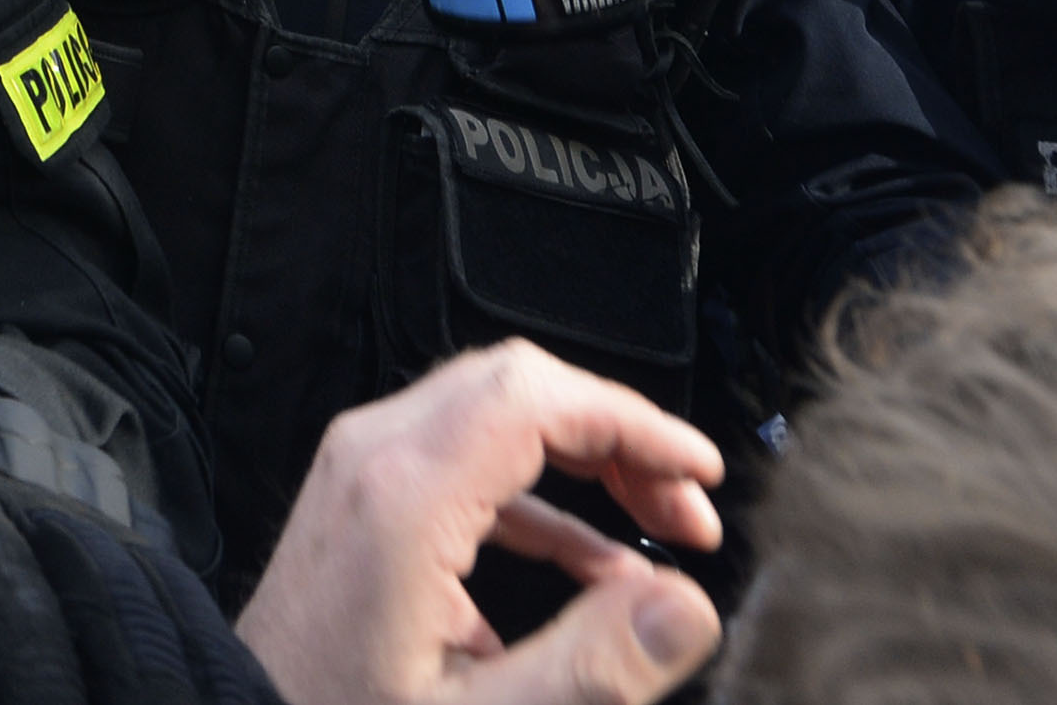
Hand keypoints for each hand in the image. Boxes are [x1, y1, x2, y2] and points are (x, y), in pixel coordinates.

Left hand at [238, 342, 722, 704]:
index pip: (537, 397)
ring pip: (494, 421)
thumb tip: (686, 606)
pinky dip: (537, 504)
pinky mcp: (357, 506)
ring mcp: (357, 476)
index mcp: (401, 497)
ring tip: (660, 540)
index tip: (699, 474)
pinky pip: (463, 470)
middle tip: (687, 512)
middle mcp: (371, 461)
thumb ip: (592, 667)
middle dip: (619, 439)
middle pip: (520, 390)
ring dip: (585, 469)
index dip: (634, 422)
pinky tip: (591, 576)